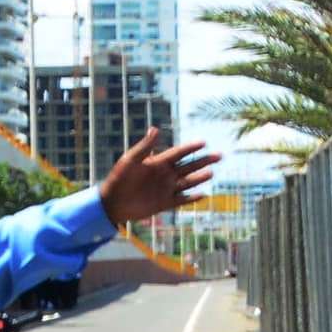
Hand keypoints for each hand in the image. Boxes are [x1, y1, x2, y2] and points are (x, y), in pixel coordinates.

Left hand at [95, 128, 220, 227]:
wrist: (112, 202)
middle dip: (203, 161)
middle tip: (219, 155)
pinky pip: (181, 200)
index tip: (203, 142)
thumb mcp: (131, 159)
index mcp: (158, 162)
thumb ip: (145, 146)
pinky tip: (202, 195)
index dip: (191, 148)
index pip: (179, 153)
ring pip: (187, 182)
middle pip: (188, 166)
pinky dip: (191, 198)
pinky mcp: (164, 203)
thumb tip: (155, 129)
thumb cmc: (119, 178)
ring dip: (199, 178)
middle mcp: (165, 174)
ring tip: (212, 173)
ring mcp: (165, 189)